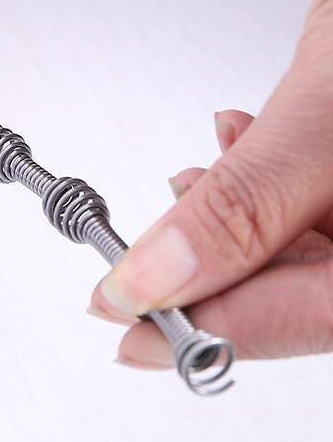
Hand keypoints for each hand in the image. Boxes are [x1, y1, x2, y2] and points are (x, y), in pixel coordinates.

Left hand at [88, 0, 332, 368]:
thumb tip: (154, 280)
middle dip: (216, 280)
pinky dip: (265, 196)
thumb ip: (243, 207)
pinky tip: (232, 157)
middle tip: (138, 276)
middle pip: (314, 298)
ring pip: (314, 259)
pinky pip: (324, 215)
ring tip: (187, 193)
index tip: (129, 329)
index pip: (320, 318)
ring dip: (234, 235)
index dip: (215, 330)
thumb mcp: (329, 110)